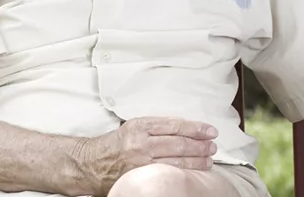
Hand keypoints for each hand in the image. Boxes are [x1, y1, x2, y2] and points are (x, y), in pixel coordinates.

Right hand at [82, 117, 218, 194]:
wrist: (91, 163)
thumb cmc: (115, 143)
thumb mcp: (134, 126)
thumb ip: (157, 127)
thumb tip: (186, 129)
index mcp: (140, 125)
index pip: (175, 125)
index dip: (196, 128)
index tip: (210, 131)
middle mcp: (141, 142)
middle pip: (178, 143)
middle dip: (200, 145)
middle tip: (213, 146)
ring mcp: (140, 162)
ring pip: (175, 160)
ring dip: (196, 160)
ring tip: (209, 159)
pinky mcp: (138, 177)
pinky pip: (165, 173)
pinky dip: (182, 172)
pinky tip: (194, 171)